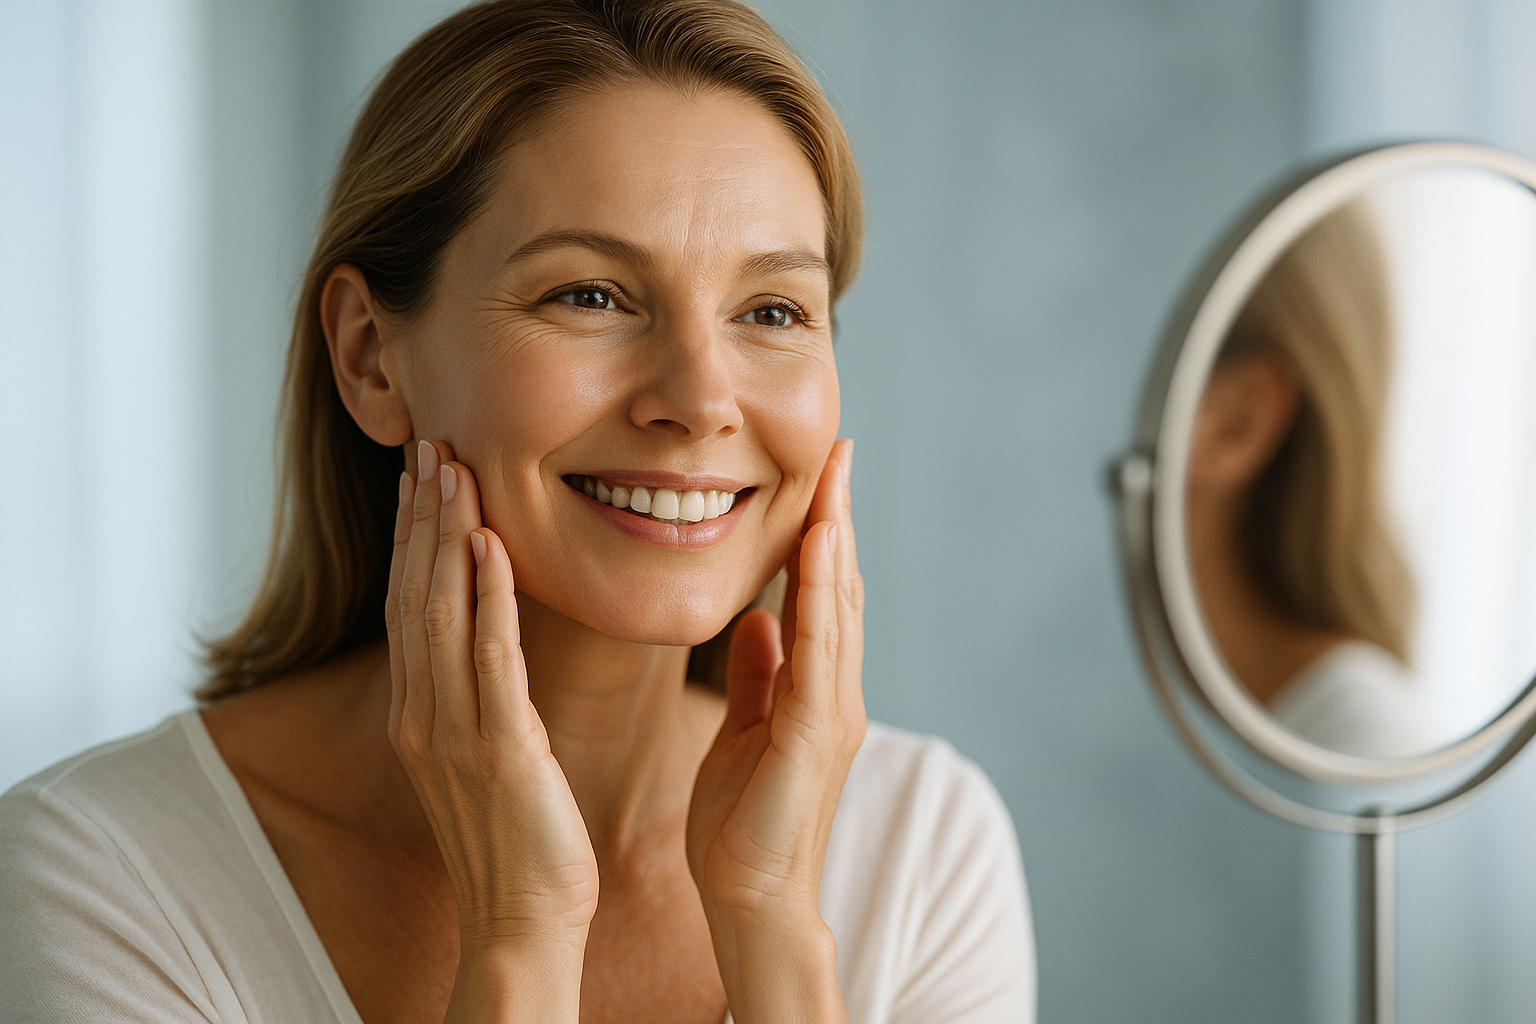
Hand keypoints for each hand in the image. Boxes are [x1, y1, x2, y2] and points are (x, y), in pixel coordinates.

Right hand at [386, 440, 595, 1018]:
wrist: (523, 922)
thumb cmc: (518, 841)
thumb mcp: (488, 757)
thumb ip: (480, 699)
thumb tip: (489, 646)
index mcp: (421, 715)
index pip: (410, 606)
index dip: (413, 537)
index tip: (423, 474)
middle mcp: (423, 715)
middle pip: (414, 594)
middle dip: (420, 516)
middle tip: (429, 444)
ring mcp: (452, 732)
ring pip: (442, 613)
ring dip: (446, 536)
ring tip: (453, 468)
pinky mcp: (497, 750)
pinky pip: (490, 659)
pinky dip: (487, 597)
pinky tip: (492, 545)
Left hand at [686, 439, 863, 1020]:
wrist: (749, 894)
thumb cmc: (742, 821)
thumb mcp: (744, 727)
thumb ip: (758, 674)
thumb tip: (760, 621)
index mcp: (814, 689)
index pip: (822, 595)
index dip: (823, 534)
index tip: (819, 476)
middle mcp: (833, 692)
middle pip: (840, 589)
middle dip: (839, 518)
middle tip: (839, 453)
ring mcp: (831, 712)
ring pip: (838, 610)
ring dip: (836, 543)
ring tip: (833, 482)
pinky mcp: (813, 734)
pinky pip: (817, 652)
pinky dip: (818, 599)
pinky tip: (815, 554)